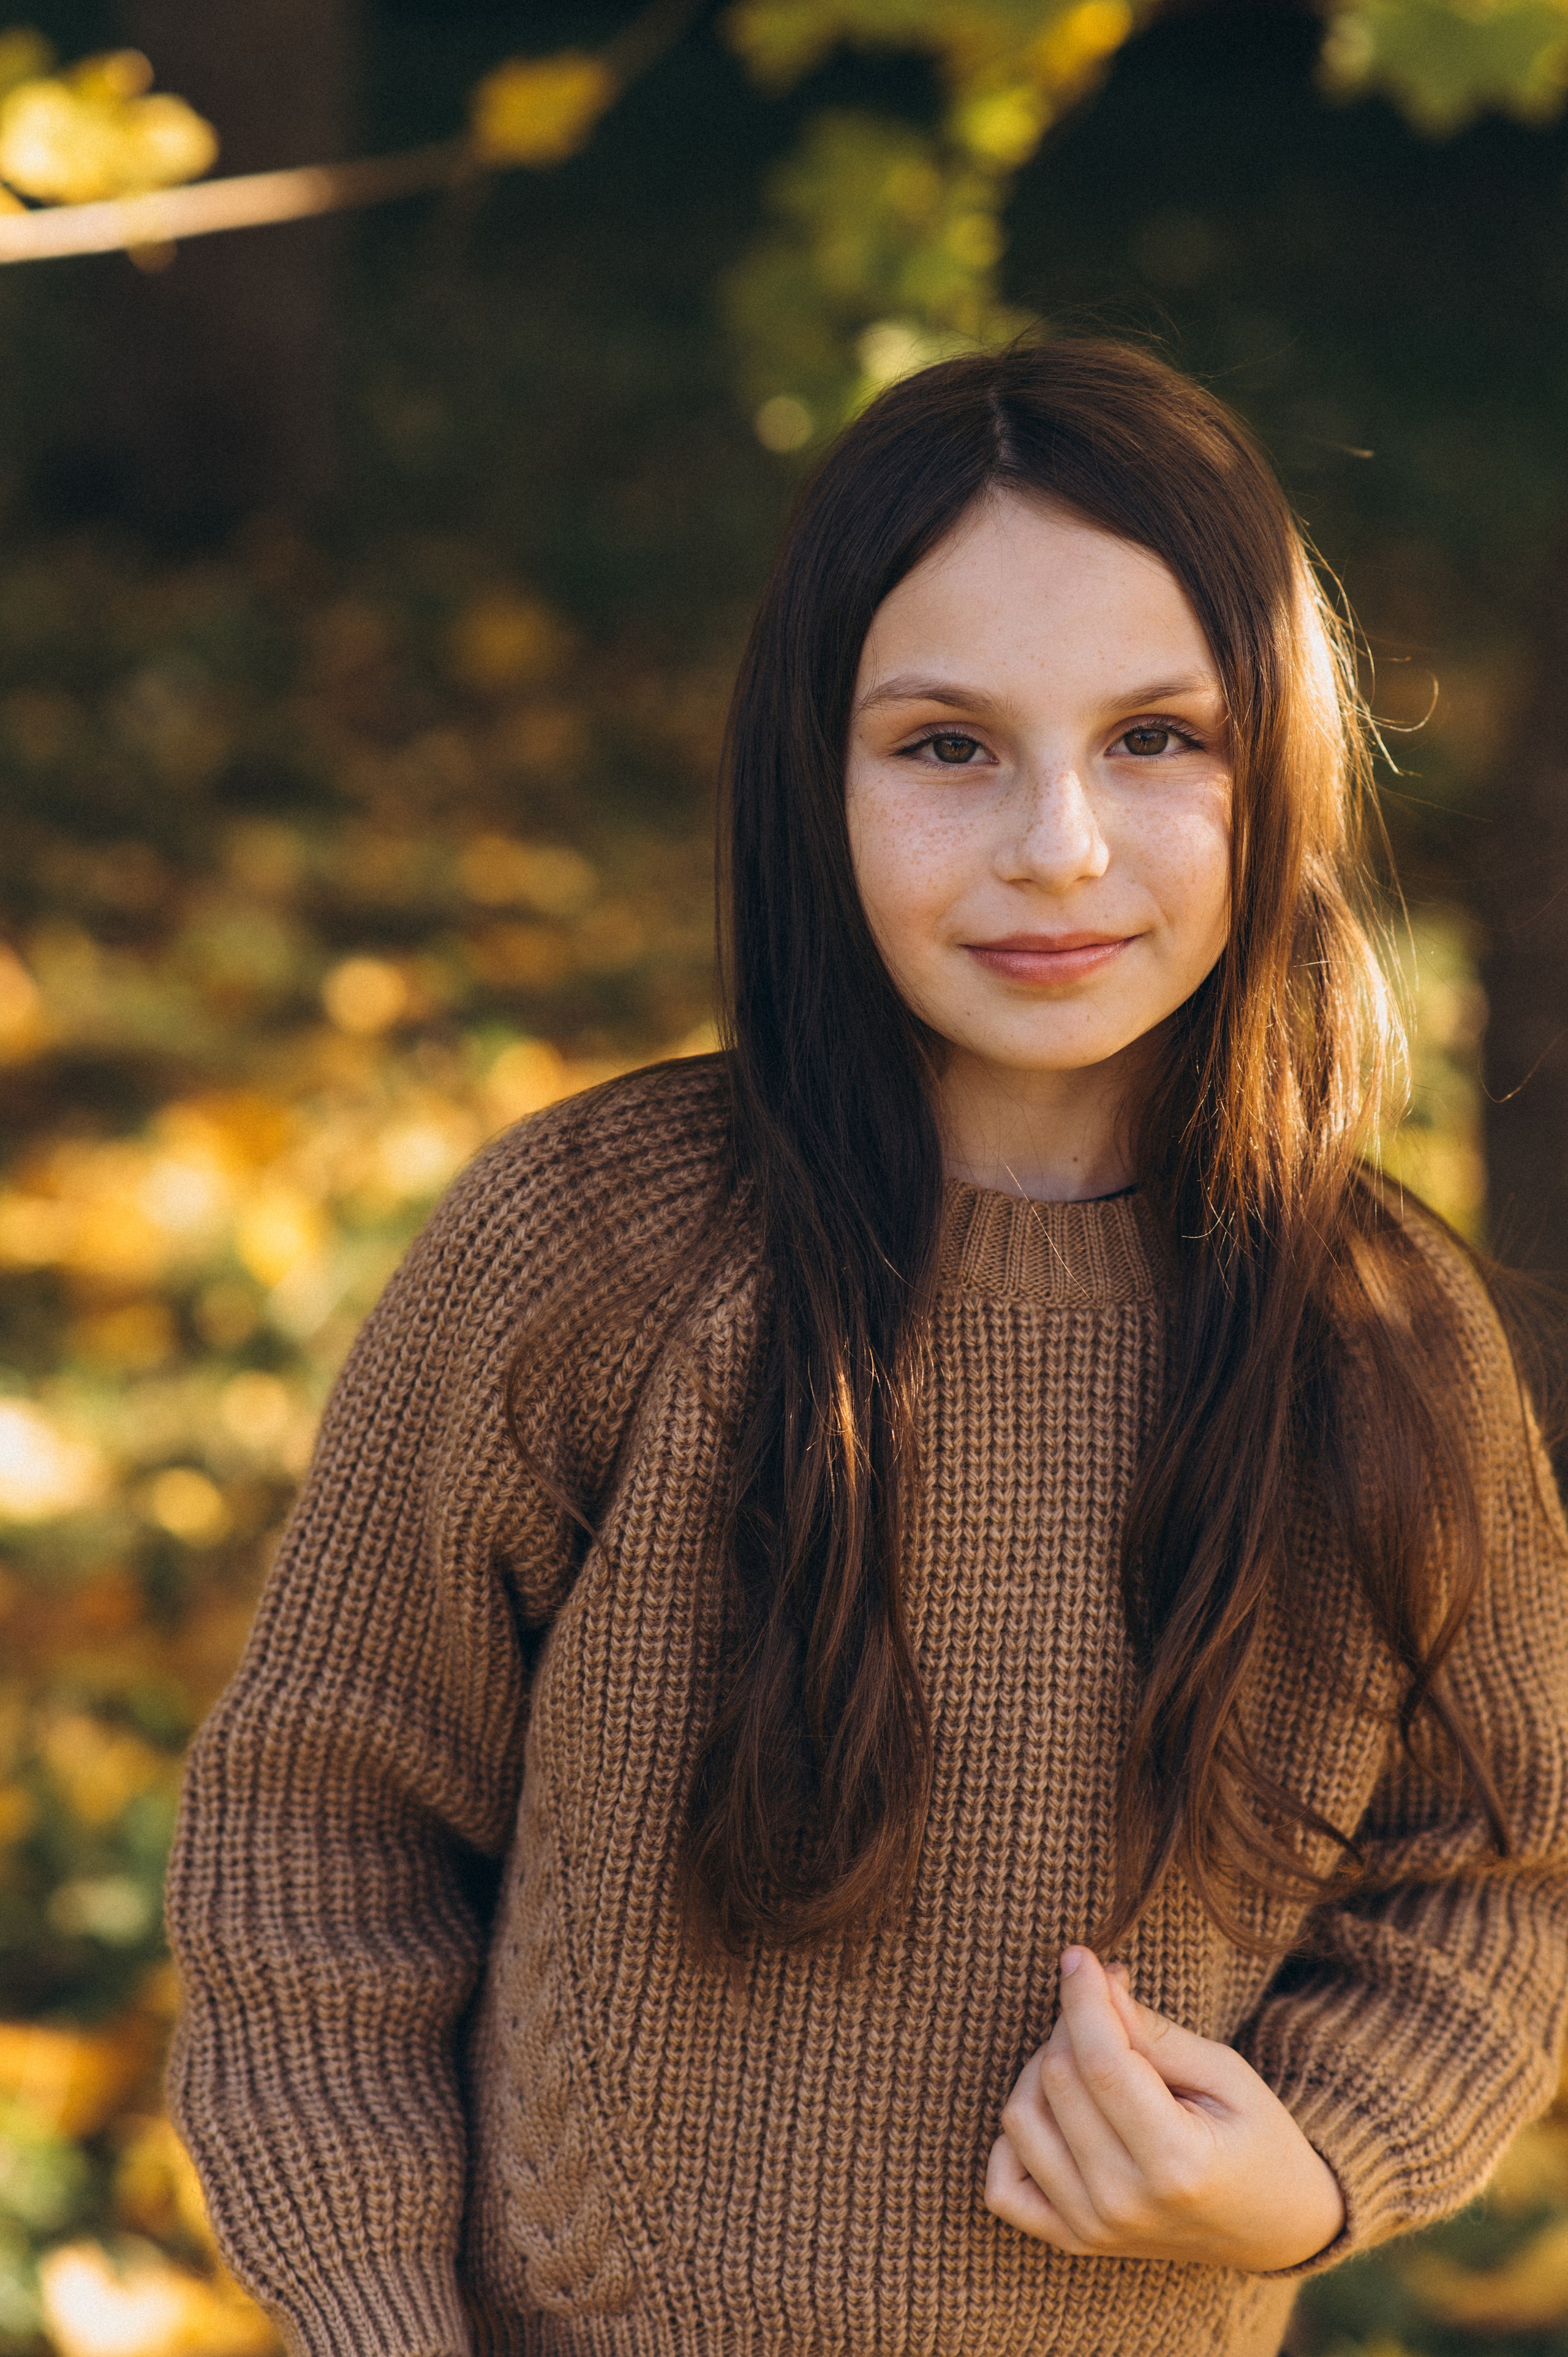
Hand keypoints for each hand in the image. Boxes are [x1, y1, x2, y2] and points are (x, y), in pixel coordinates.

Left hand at [985, 1947, 1344, 2271]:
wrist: (1274, 2228)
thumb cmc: (1256, 2139)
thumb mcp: (1225, 2073)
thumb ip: (1155, 2032)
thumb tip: (1095, 1979)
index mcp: (1177, 2165)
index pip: (1101, 2063)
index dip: (1083, 1997)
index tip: (1080, 1955)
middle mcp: (1123, 2204)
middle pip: (1057, 2082)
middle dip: (1071, 2023)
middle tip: (1105, 2004)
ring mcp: (1091, 2230)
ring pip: (1020, 2121)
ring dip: (1042, 2070)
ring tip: (1087, 2055)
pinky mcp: (1072, 2240)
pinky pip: (1003, 2184)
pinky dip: (1015, 2139)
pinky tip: (1055, 2112)